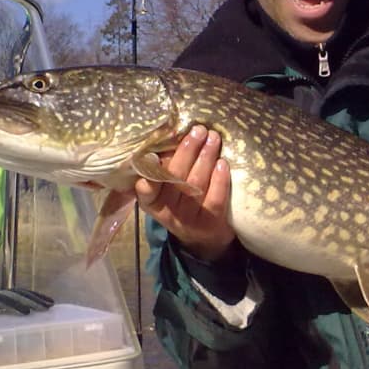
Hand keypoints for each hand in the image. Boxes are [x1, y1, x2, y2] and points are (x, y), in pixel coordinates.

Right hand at [135, 125, 234, 261]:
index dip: (149, 174)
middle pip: (176, 178)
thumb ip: (163, 169)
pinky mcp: (211, 222)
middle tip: (198, 130)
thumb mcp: (165, 191)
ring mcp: (190, 218)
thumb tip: (171, 132)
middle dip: (187, 151)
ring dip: (206, 157)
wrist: (203, 238)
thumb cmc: (181, 203)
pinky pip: (215, 198)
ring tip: (213, 137)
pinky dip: (219, 179)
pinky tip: (223, 162)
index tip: (154, 156)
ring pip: (196, 184)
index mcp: (152, 202)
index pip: (146, 189)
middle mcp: (169, 212)